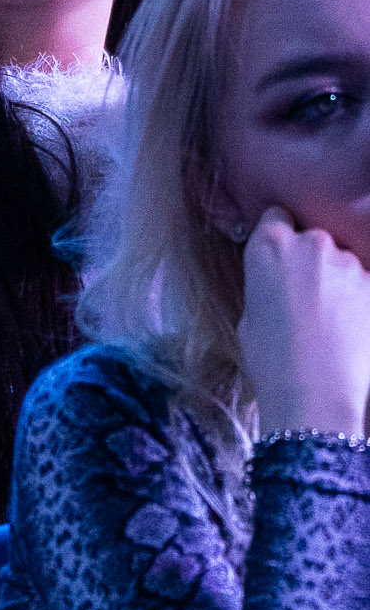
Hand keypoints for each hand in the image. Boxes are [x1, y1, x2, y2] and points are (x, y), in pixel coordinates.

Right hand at [238, 209, 369, 437]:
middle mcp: (311, 244)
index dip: (279, 236)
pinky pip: (367, 287)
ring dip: (340, 283)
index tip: (282, 259)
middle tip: (307, 297)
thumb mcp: (250, 313)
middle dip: (312, 262)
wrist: (316, 392)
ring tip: (334, 321)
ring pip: (345, 264)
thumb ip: (267, 283)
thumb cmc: (272, 359)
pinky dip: (361, 302)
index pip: (276, 216)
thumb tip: (281, 283)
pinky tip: (353, 329)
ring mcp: (350, 265)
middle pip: (314, 240)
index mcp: (269, 246)